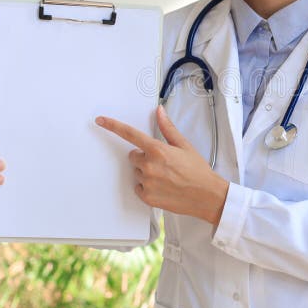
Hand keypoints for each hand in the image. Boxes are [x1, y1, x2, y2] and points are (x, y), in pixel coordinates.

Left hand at [95, 105, 229, 224]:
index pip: (130, 134)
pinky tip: (163, 186)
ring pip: (137, 172)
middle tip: (163, 163)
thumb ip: (168, 128)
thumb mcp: (184, 145)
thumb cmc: (198, 170)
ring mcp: (147, 182)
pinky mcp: (147, 197)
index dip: (113, 126)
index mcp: (158, 150)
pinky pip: (139, 187)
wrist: (206, 195)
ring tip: (167, 176)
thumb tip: (159, 111)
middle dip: (144, 157)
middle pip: (133, 156)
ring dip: (147, 172)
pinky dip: (147, 187)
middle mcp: (149, 166)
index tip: (101, 120)